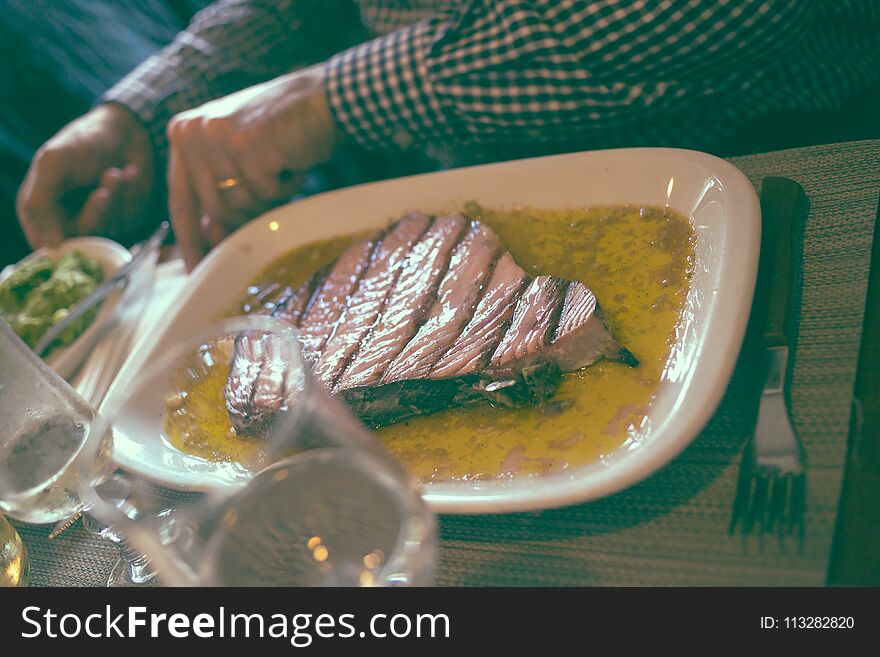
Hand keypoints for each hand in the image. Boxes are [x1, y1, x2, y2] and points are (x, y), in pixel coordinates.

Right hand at [16, 104, 154, 247]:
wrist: (125, 129)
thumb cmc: (84, 142)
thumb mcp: (54, 163)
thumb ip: (40, 200)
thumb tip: (49, 246)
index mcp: (42, 208)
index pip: (44, 243)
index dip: (60, 242)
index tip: (77, 225)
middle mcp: (69, 220)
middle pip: (81, 240)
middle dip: (96, 213)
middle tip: (104, 191)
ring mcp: (99, 221)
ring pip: (107, 229)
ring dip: (114, 199)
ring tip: (116, 172)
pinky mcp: (124, 218)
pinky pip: (128, 219)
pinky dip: (129, 195)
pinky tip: (129, 172)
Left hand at [166, 65, 337, 269]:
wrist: (320, 98)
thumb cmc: (282, 129)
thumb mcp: (238, 156)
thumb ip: (219, 190)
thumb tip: (210, 240)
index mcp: (183, 134)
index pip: (181, 200)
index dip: (190, 240)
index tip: (198, 271)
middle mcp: (193, 133)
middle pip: (214, 210)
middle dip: (247, 212)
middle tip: (272, 192)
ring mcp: (218, 139)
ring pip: (240, 205)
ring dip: (269, 196)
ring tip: (281, 167)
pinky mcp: (247, 146)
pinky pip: (266, 193)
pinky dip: (286, 186)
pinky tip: (291, 162)